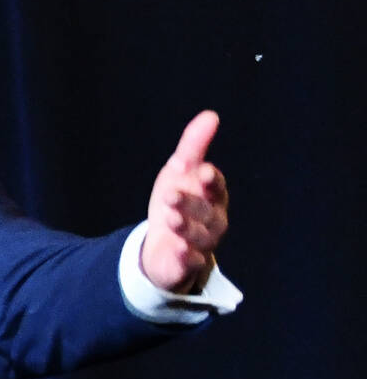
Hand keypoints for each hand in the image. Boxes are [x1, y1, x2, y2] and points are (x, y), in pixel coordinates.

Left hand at [139, 110, 229, 292]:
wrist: (162, 242)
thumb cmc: (177, 200)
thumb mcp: (180, 171)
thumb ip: (194, 145)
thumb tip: (211, 115)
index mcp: (213, 195)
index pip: (216, 186)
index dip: (211, 180)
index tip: (201, 171)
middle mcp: (214, 219)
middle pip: (208, 212)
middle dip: (191, 204)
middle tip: (170, 195)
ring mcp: (202, 242)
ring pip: (202, 236)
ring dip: (187, 227)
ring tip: (170, 218)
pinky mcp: (189, 263)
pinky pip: (194, 262)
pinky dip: (188, 256)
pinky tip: (179, 249)